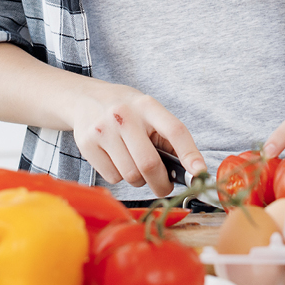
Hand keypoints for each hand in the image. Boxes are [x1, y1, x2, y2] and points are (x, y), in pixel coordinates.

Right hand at [70, 82, 205, 196]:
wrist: (85, 98)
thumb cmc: (125, 109)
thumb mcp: (147, 111)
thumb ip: (166, 136)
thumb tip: (189, 171)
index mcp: (147, 105)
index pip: (174, 130)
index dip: (190, 154)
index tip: (200, 174)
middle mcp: (124, 115)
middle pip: (149, 164)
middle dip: (161, 184)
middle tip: (164, 186)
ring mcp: (103, 130)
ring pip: (131, 176)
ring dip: (139, 180)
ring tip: (135, 164)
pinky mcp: (87, 144)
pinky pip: (113, 178)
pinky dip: (119, 176)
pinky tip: (116, 159)